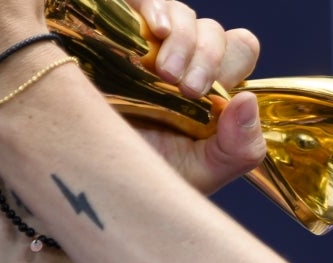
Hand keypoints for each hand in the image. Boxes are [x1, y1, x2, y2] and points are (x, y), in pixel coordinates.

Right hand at [126, 0, 266, 194]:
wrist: (84, 172)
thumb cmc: (143, 175)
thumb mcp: (200, 172)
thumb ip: (240, 148)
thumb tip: (248, 100)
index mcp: (211, 91)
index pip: (240, 51)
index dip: (233, 62)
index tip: (209, 94)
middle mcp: (185, 61)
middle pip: (215, 32)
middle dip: (207, 57)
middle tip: (186, 89)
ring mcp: (152, 45)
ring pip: (184, 16)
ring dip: (183, 39)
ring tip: (162, 72)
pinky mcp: (119, 30)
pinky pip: (149, 2)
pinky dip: (157, 9)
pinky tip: (155, 29)